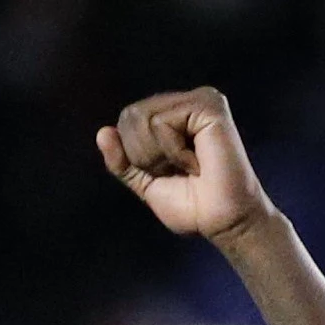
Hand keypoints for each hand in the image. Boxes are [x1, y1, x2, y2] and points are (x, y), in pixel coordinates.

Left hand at [98, 89, 275, 243]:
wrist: (223, 223)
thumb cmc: (193, 206)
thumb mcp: (146, 183)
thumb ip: (122, 161)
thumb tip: (102, 132)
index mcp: (174, 115)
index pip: (127, 120)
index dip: (136, 155)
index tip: (170, 174)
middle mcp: (187, 102)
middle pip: (130, 116)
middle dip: (145, 155)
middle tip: (179, 171)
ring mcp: (200, 100)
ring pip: (142, 118)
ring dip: (160, 155)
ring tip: (190, 167)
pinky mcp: (209, 106)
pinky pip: (161, 123)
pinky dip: (172, 151)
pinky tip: (197, 163)